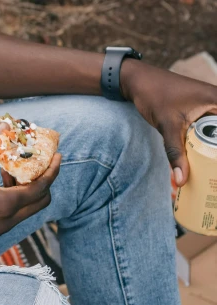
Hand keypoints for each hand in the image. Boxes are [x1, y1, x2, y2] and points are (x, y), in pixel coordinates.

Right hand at [0, 129, 60, 241]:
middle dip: (42, 180)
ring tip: (8, 169)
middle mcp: (6, 220)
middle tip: (35, 161)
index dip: (52, 169)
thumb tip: (5, 129)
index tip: (57, 154)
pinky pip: (12, 214)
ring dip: (25, 189)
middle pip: (40, 201)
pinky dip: (13, 198)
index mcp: (5, 205)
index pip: (41, 187)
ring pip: (26, 208)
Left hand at [121, 60, 216, 185]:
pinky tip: (199, 161)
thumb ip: (175, 152)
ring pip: (215, 134)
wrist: (139, 81)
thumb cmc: (155, 95)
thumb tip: (181, 180)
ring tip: (208, 173)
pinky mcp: (200, 113)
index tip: (214, 167)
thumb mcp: (167, 126)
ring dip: (210, 149)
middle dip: (213, 151)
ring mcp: (210, 107)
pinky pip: (208, 130)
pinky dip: (204, 144)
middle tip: (211, 175)